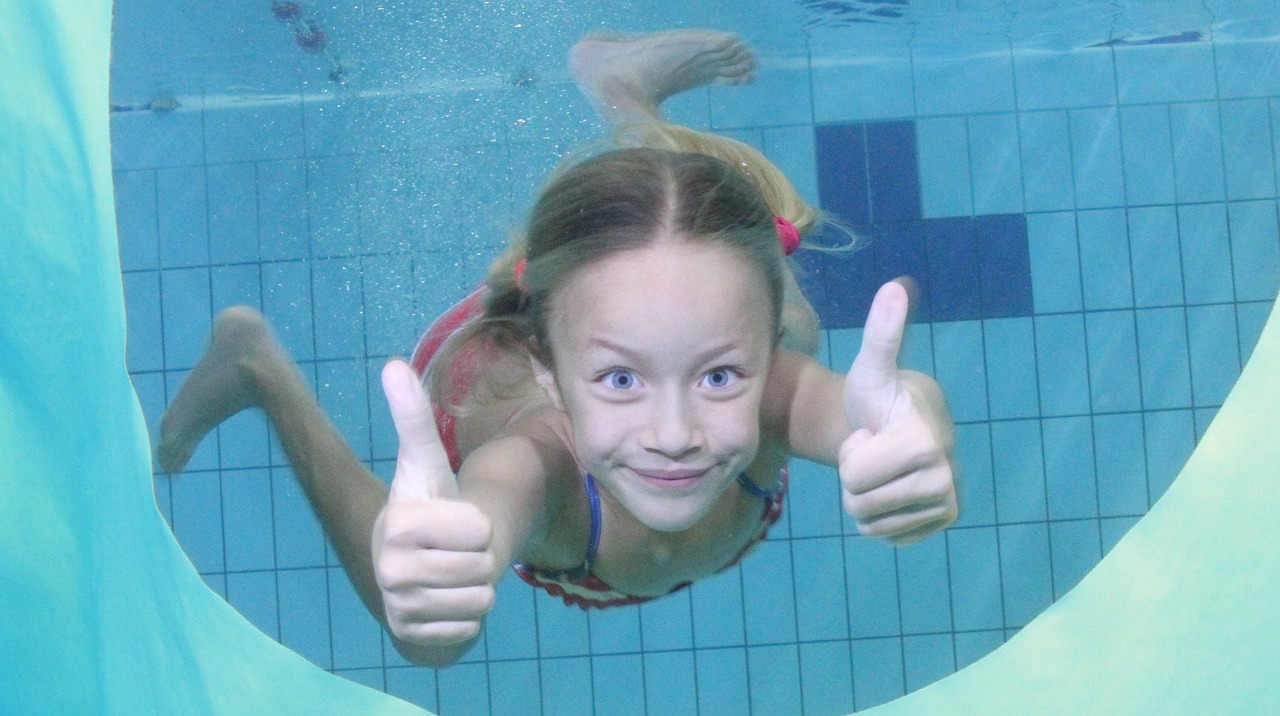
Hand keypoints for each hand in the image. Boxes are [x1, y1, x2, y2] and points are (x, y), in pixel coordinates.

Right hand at [372, 359, 495, 646]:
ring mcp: (397, 609)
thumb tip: (393, 365)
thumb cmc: (428, 509)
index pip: (480, 531)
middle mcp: (388, 569)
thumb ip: (412, 418)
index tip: (452, 522)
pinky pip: (471, 630)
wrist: (414, 567)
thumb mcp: (425, 464)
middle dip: (479, 561)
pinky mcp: (411, 640)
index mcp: (396, 523)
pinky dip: (467, 619)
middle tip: (454, 553)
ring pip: (480, 601)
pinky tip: (445, 605)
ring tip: (450, 576)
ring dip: (475, 590)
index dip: (478, 526)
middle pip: (481, 569)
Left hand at [840, 280, 957, 544]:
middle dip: (855, 478)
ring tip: (883, 468)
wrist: (902, 425)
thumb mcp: (871, 367)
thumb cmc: (879, 397)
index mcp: (926, 443)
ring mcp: (947, 505)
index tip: (873, 432)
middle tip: (875, 451)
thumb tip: (895, 286)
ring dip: (864, 498)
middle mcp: (946, 480)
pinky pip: (886, 537)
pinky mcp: (942, 524)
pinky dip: (880, 518)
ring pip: (870, 524)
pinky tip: (892, 489)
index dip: (851, 453)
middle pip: (859, 504)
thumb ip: (882, 332)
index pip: (853, 476)